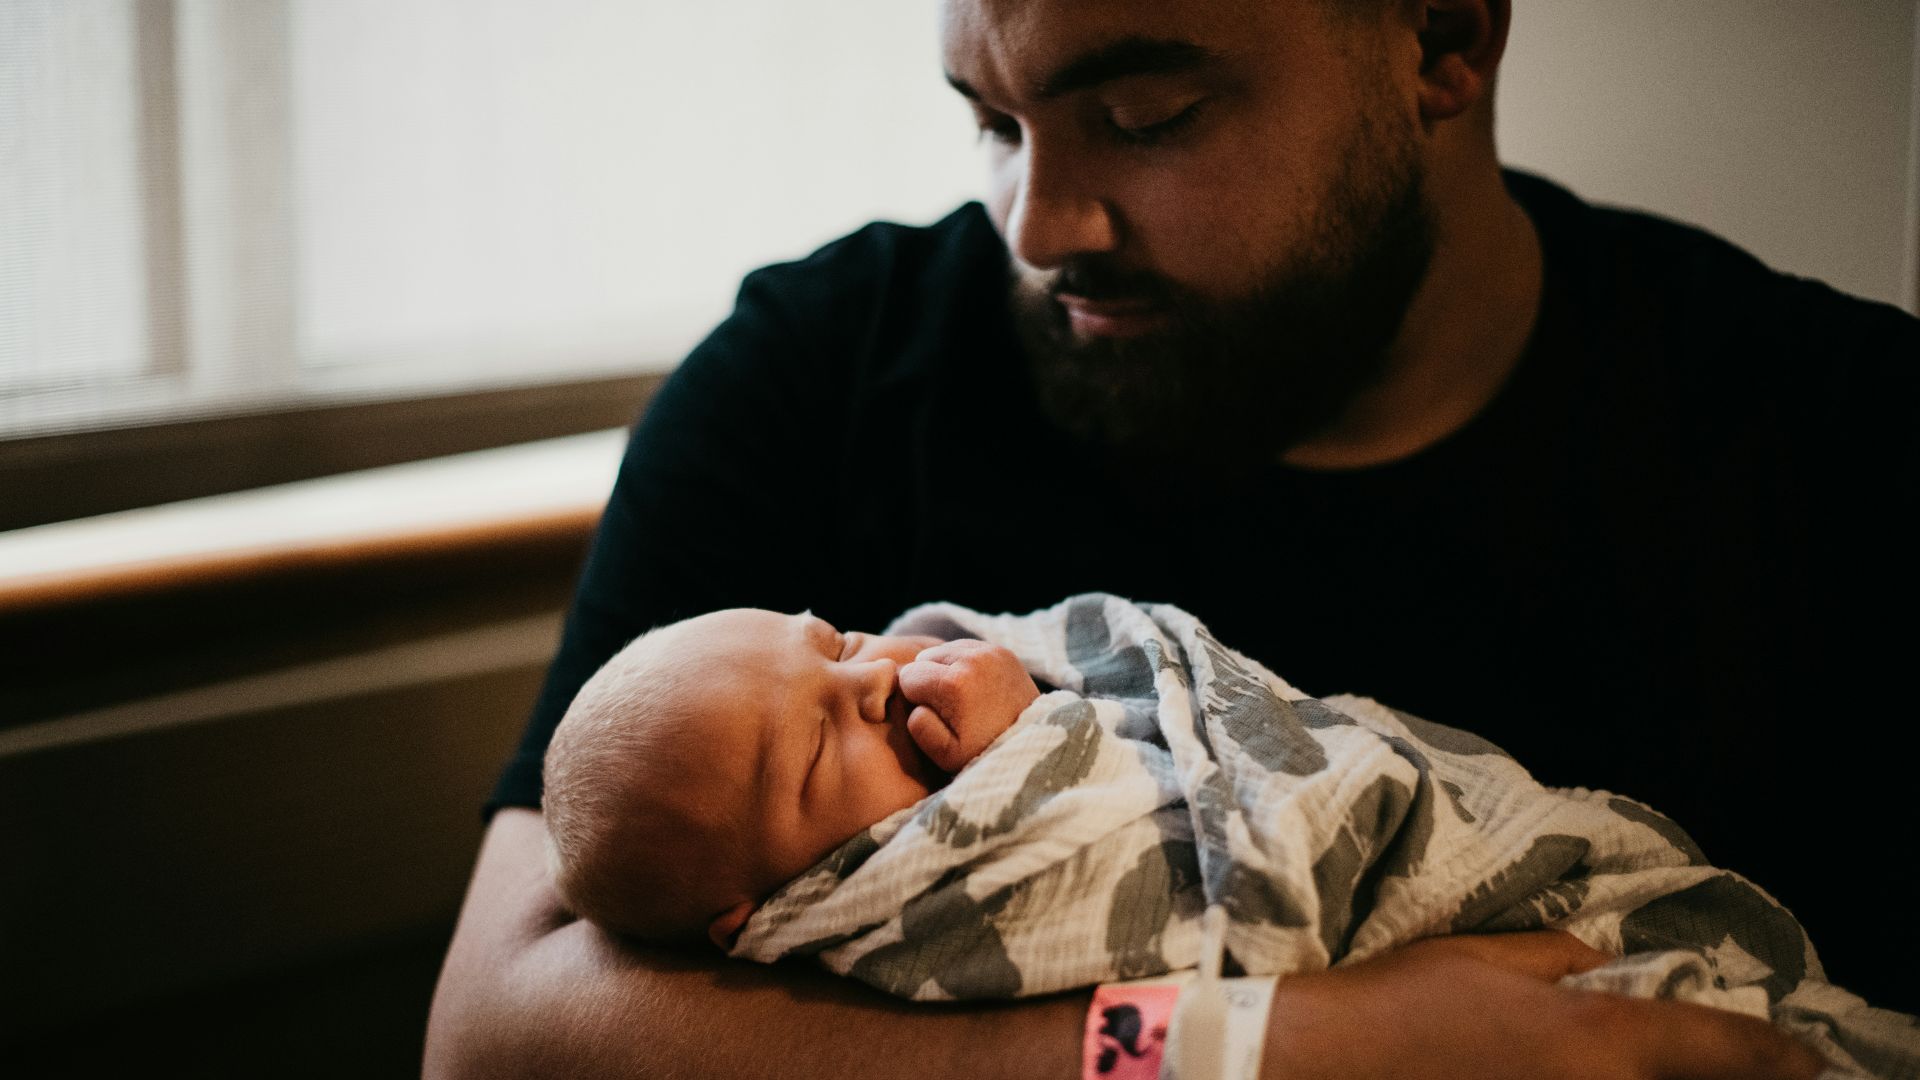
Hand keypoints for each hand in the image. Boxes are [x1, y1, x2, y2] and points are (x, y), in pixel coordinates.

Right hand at [897, 638, 1039, 772]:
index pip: (908, 676)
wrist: (1031, 745)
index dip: (914, 698)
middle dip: (928, 679)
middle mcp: (971, 659)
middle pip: (924, 657)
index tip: (932, 714)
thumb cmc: (984, 752)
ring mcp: (989, 650)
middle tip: (946, 706)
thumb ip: (920, 728)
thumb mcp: (945, 754)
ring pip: (944, 649)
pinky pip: (966, 647)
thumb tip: (915, 704)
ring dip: (944, 669)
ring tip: (959, 696)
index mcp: (953, 684)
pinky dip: (963, 663)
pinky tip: (972, 686)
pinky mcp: (1002, 650)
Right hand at [1262, 932, 1824, 1079]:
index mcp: (1600, 1038)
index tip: (1808, 1063)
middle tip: (1743, 1072)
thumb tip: (1603, 972)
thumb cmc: (1401, 1001)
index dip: (1780, 1057)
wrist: (1323, 1066)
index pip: (1724, 1050)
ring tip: (1627, 1072)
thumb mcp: (1484, 956)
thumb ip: (1562, 961)